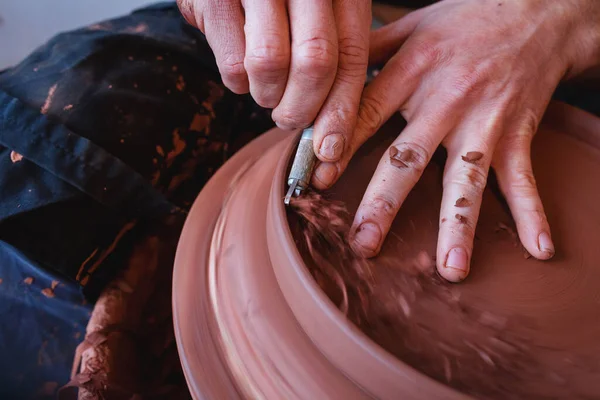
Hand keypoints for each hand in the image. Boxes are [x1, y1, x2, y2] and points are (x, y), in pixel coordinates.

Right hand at [177, 0, 370, 148]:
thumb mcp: (318, 11)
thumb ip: (334, 54)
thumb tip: (336, 128)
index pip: (350, 56)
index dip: (342, 109)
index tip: (331, 148)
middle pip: (316, 63)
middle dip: (302, 110)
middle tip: (290, 121)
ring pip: (271, 64)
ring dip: (268, 95)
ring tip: (267, 92)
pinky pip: (232, 63)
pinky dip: (239, 84)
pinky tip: (243, 73)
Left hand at [312, 0, 599, 281]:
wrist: (540, 9)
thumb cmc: (467, 18)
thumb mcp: (411, 23)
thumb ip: (369, 50)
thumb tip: (325, 76)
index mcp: (411, 71)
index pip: (366, 114)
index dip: (339, 148)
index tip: (316, 182)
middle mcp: (446, 100)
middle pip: (408, 158)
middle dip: (383, 204)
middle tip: (364, 243)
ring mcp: (485, 121)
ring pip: (466, 179)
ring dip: (458, 227)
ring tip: (451, 270)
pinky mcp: (517, 132)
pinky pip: (524, 177)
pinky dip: (533, 212)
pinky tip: (537, 248)